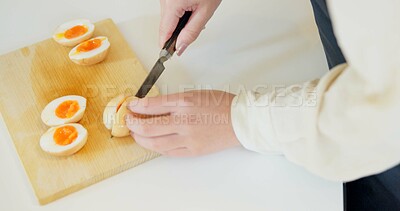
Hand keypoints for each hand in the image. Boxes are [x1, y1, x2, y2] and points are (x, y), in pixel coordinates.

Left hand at [125, 90, 240, 156]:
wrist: (239, 121)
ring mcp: (187, 138)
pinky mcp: (192, 151)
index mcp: (184, 103)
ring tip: (136, 133)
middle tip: (128, 120)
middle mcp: (184, 121)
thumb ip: (171, 101)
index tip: (131, 106)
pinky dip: (155, 147)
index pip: (151, 106)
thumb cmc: (220, 105)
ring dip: (140, 138)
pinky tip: (152, 142)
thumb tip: (150, 106)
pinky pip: (167, 151)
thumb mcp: (194, 94)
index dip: (136, 107)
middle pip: (147, 127)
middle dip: (132, 124)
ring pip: (154, 143)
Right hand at [159, 0, 221, 55]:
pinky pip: (170, 9)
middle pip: (166, 25)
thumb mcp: (205, 11)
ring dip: (180, 21)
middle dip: (179, 31)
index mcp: (172, 4)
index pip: (164, 32)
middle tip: (195, 23)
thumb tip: (181, 47)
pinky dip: (179, 12)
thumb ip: (192, 32)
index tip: (168, 55)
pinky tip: (191, 5)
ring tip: (195, 9)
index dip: (167, 45)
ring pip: (168, 17)